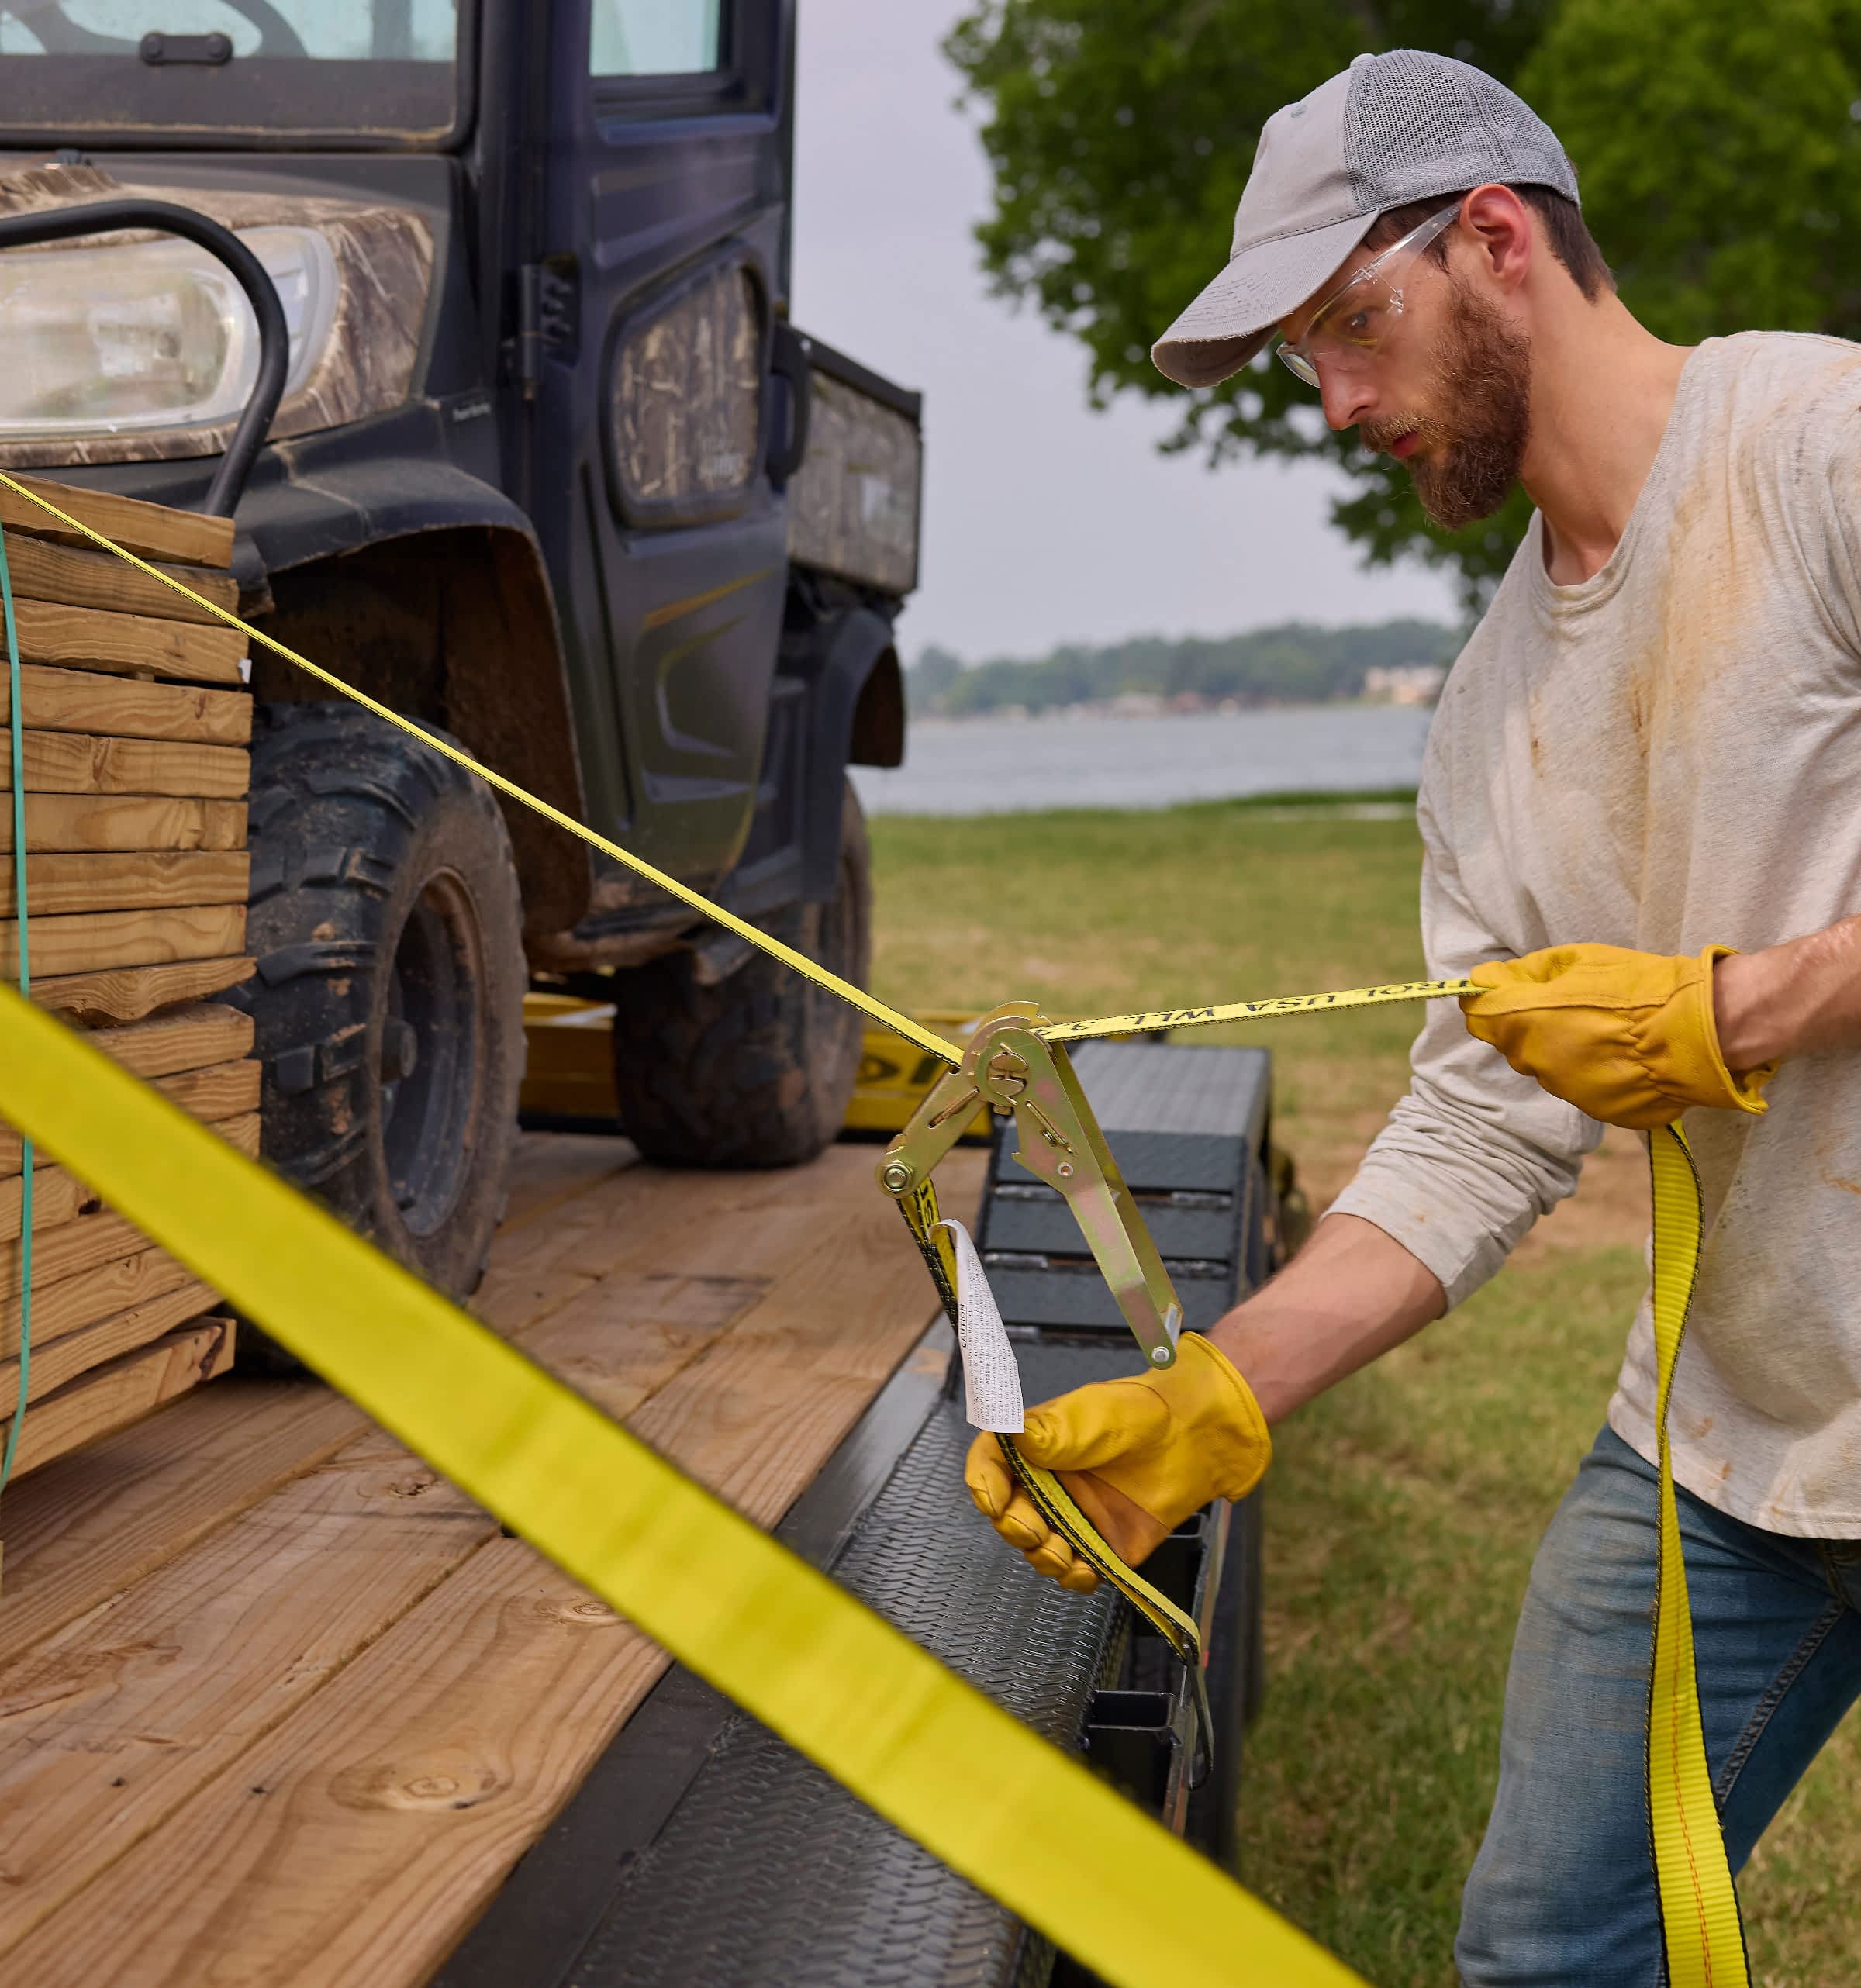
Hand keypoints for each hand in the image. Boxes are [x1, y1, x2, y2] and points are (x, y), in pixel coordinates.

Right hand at [963, 1333, 1270, 1592]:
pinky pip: (1079, 1571)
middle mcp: (1052, 1483)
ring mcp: (1077, 1515)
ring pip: (1039, 1549)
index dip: (983, 1482)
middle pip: (1009, 1514)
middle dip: (1014, 1528)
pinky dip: (1076, 1577)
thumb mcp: (1092, 1414)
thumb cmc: (1143, 1412)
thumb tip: (1008, 1433)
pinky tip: (1086, 1568)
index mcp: (1038, 1446)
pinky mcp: (1105, 1543)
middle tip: (1033, 1530)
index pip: (992, 1464)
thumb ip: (1051, 1432)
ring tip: (1063, 1552)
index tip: (992, 1499)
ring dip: (1042, 1557)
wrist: (1196, 1436)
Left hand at [1461, 942, 1775, 1129]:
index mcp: (1524, 1021)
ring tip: (1601, 1028)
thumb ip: (1525, 973)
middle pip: (1514, 1043)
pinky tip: (1618, 1053)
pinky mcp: (1594, 1108)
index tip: (1505, 991)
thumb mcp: (1578, 960)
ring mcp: (1566, 1090)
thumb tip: (1488, 979)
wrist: (1697, 1031)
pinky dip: (1590, 1070)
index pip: (1478, 1017)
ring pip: (1547, 1066)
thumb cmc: (1637, 988)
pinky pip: (1579, 1085)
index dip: (1489, 1002)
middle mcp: (1537, 1061)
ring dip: (1560, 1049)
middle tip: (1568, 1004)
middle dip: (1528, 1024)